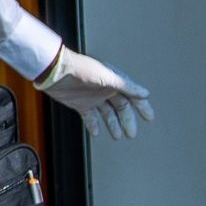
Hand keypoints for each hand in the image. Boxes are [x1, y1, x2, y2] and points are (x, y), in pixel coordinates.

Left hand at [38, 48, 154, 139]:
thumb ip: (127, 87)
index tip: (149, 118)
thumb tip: (145, 93)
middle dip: (127, 121)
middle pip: (121, 108)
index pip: (132, 95)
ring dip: (113, 125)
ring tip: (117, 136)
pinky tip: (96, 133)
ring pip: (107, 114)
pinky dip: (94, 125)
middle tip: (131, 134)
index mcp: (114, 81)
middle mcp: (104, 89)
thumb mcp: (108, 77)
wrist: (56, 70)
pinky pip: (90, 117)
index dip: (141, 106)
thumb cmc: (81, 69)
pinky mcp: (79, 104)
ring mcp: (92, 97)